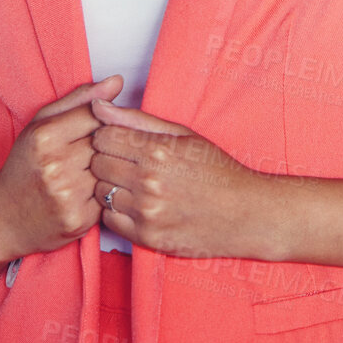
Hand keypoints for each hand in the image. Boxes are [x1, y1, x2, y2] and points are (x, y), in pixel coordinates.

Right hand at [0, 75, 123, 259]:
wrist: (3, 217)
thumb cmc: (24, 165)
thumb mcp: (41, 124)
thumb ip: (79, 100)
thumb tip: (117, 80)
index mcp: (45, 136)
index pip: (96, 114)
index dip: (100, 121)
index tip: (92, 129)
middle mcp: (56, 165)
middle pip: (107, 142)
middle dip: (104, 145)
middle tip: (88, 153)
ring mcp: (68, 194)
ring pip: (111, 169)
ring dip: (106, 169)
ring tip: (86, 171)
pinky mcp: (79, 220)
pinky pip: (109, 196)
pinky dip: (103, 192)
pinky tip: (86, 192)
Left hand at [89, 97, 269, 258]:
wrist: (247, 214)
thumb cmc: (216, 170)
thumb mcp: (183, 134)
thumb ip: (136, 119)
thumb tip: (97, 105)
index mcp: (157, 150)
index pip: (102, 136)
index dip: (108, 137)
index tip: (120, 142)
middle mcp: (149, 181)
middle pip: (96, 164)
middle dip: (107, 160)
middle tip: (126, 163)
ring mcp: (147, 211)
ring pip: (99, 192)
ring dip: (110, 187)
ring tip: (133, 185)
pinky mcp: (147, 237)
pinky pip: (108, 220)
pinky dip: (117, 212)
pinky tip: (136, 205)